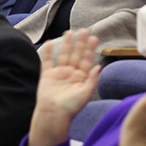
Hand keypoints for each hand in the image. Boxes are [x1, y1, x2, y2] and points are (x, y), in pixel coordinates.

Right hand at [28, 30, 101, 145]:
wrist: (53, 114)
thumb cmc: (71, 107)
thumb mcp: (86, 93)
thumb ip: (92, 79)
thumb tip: (98, 66)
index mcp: (81, 78)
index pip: (87, 60)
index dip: (90, 49)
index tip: (94, 37)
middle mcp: (71, 73)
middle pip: (76, 54)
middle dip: (80, 42)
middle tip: (84, 30)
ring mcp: (59, 73)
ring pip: (63, 55)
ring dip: (66, 44)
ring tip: (69, 32)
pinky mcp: (47, 75)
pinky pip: (47, 61)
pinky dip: (48, 52)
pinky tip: (49, 42)